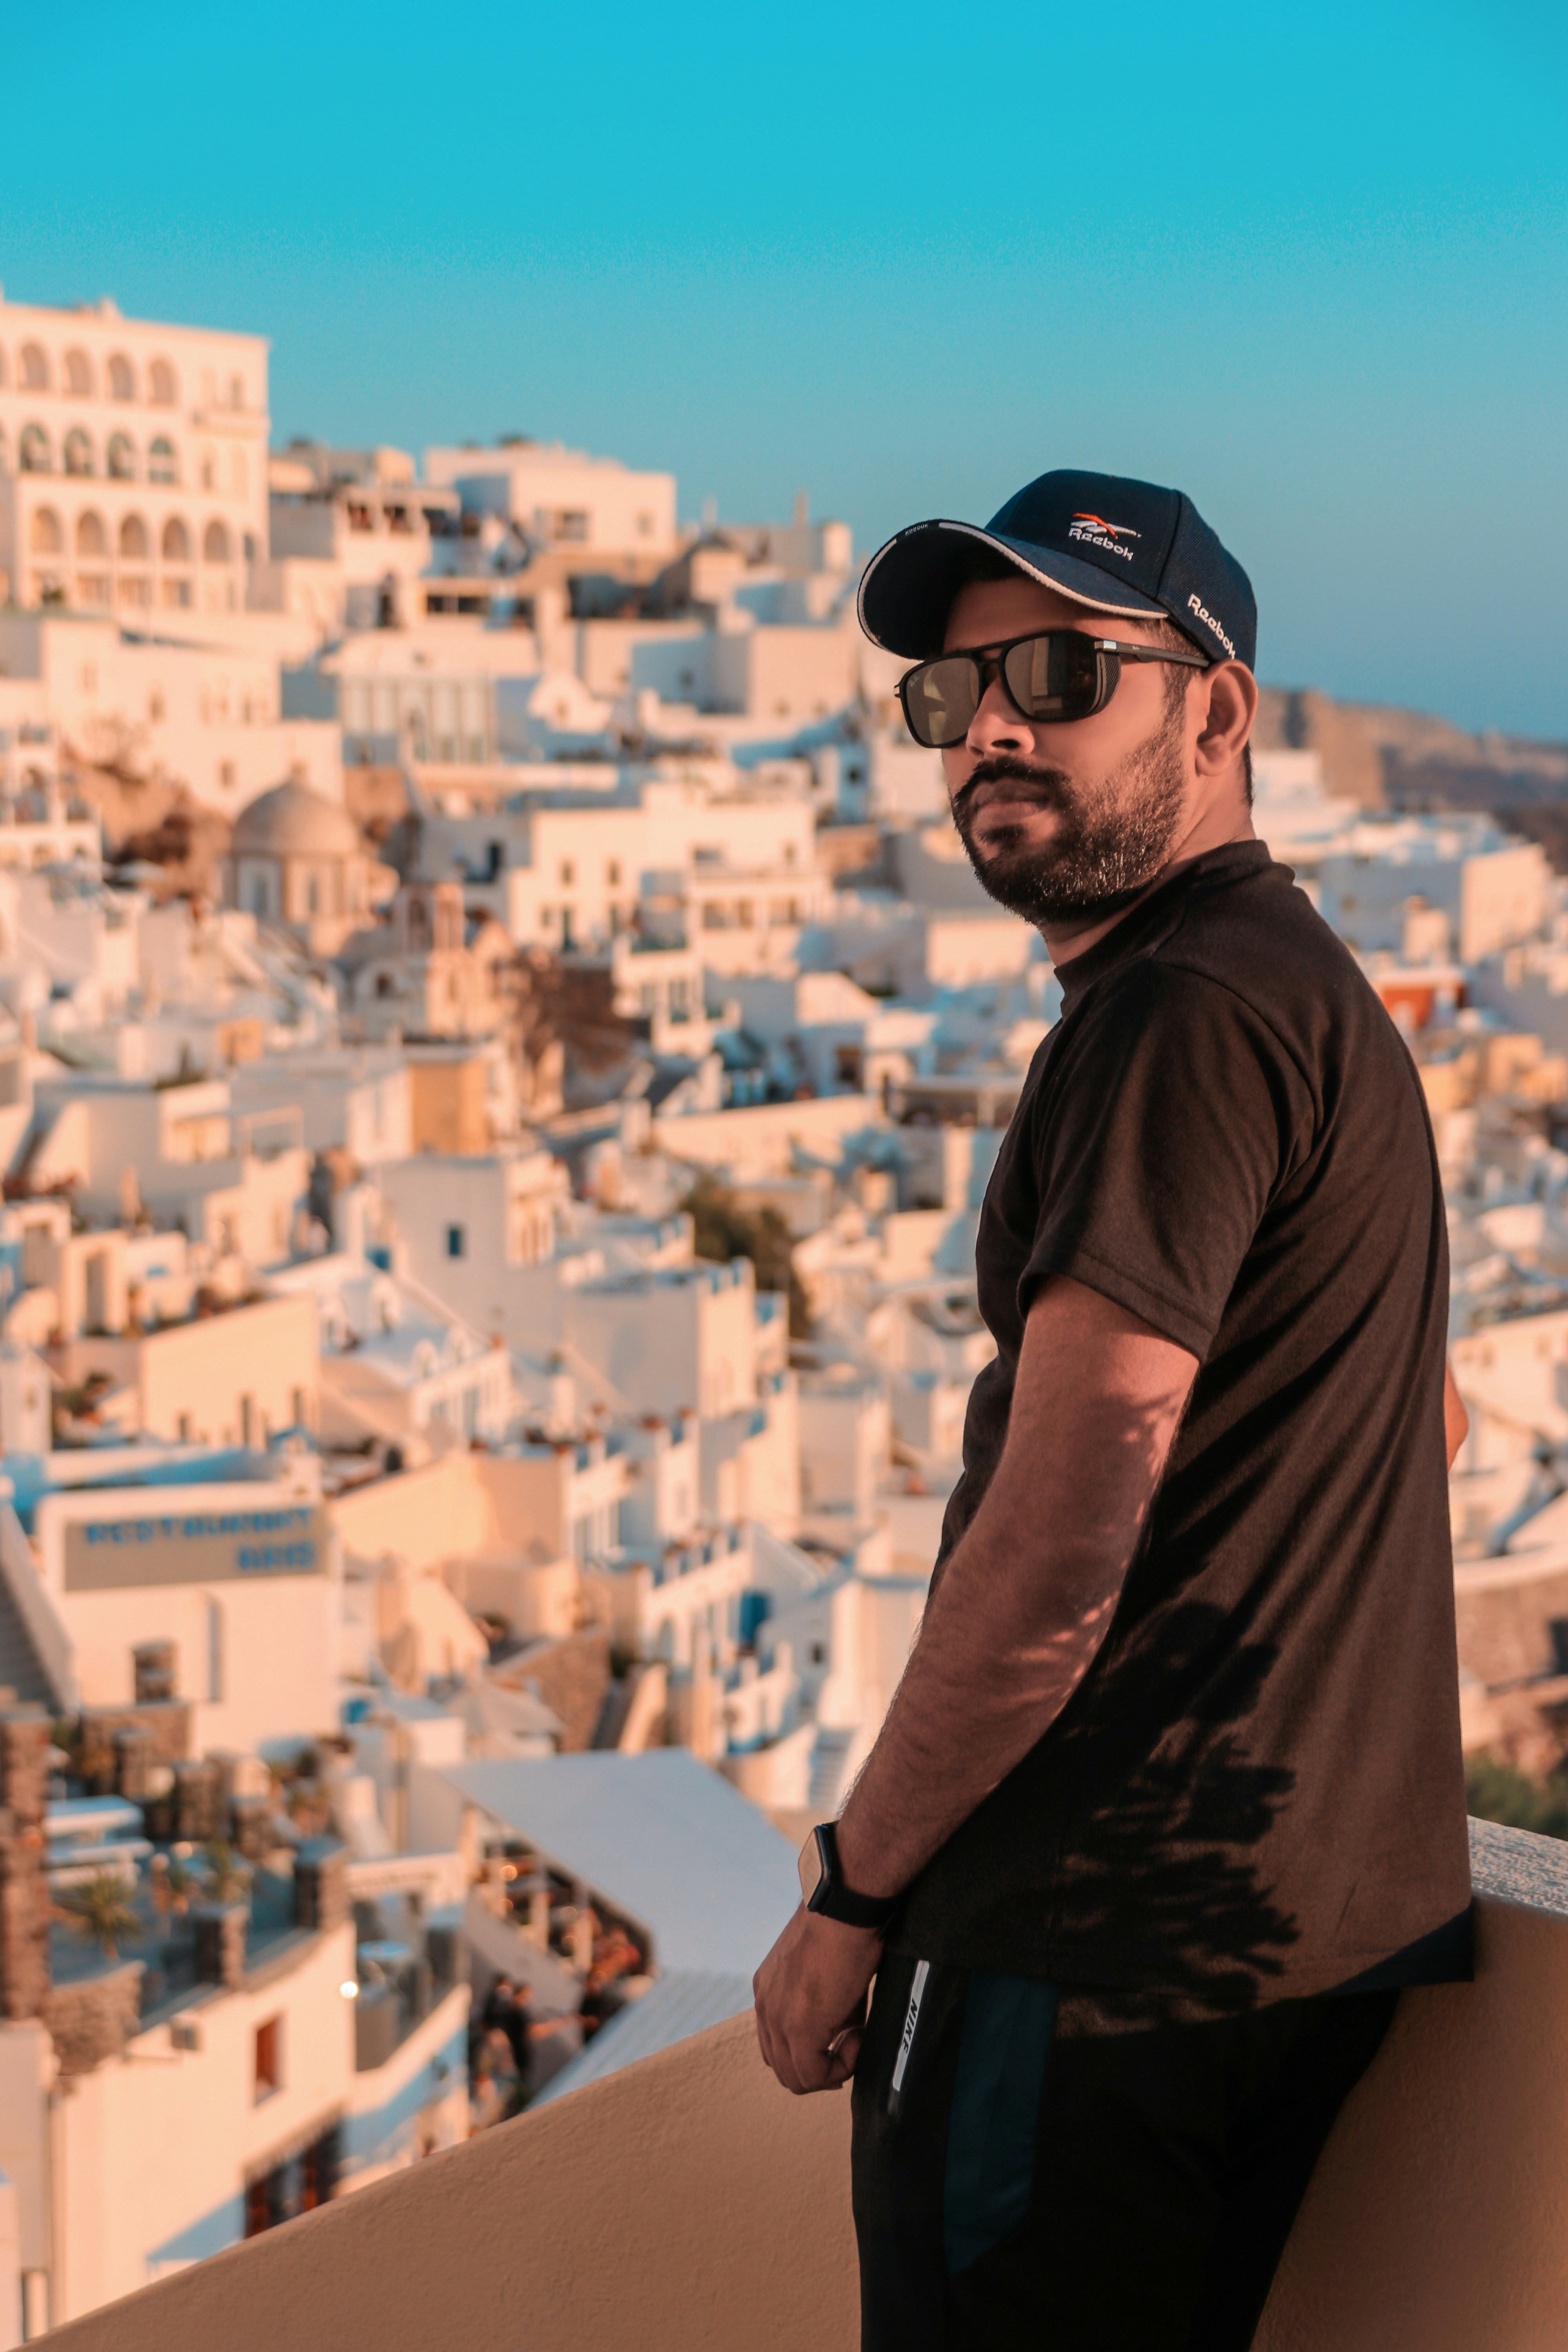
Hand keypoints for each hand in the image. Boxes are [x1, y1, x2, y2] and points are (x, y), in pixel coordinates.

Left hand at [753, 1903, 881, 2094]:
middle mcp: (764, 2006)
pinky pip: (814, 2075)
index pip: (776, 2046)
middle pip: (782, 2068)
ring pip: (795, 2078)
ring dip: (829, 2071)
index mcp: (767, 1991)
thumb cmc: (844, 1930)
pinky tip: (857, 2037)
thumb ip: (824, 2010)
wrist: (847, 1909)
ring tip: (855, 2039)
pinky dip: (840, 2068)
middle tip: (850, 2049)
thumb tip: (844, 2039)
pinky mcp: (798, 2028)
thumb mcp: (824, 1976)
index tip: (840, 2046)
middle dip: (819, 2069)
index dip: (809, 2057)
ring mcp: (777, 2019)